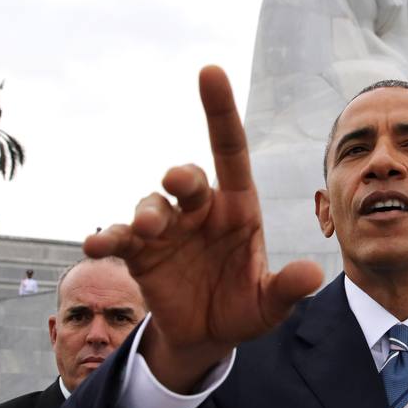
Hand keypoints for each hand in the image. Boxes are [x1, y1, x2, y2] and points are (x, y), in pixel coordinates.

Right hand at [86, 66, 323, 391]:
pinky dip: (107, 239)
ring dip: (147, 212)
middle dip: (181, 177)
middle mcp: (200, 210)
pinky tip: (95, 245)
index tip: (210, 71)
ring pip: (152, 205)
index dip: (220, 111)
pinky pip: (120, 238)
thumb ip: (287, 288)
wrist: (207, 336)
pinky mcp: (139, 253)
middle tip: (177, 183)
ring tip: (149, 229)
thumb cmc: (244, 306)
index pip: (231, 150)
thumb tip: (313, 274)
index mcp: (238, 208)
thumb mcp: (270, 304)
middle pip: (189, 178)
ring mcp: (167, 229)